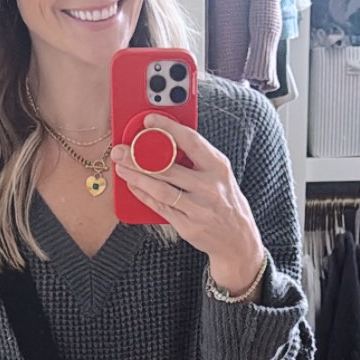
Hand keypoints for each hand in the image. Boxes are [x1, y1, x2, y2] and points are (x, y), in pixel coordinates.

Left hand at [112, 113, 265, 294]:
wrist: (238, 240)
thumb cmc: (225, 201)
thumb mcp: (219, 174)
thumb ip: (197, 159)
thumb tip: (164, 141)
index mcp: (219, 167)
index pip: (191, 141)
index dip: (168, 129)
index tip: (149, 120)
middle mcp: (210, 187)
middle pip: (168, 168)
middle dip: (139, 157)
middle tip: (121, 150)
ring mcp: (199, 209)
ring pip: (160, 189)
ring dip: (137, 177)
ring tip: (122, 168)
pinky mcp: (188, 226)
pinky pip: (160, 208)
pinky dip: (143, 195)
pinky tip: (132, 186)